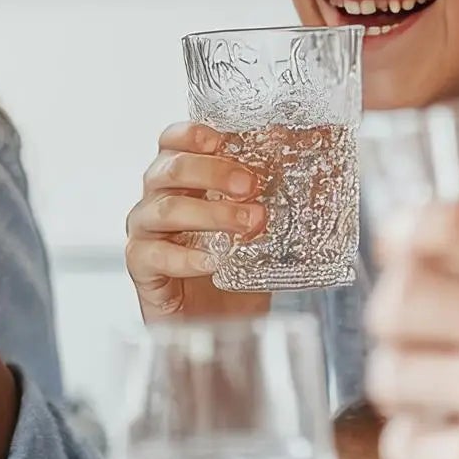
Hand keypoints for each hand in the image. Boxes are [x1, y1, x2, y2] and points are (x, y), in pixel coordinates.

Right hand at [124, 123, 272, 322]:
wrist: (224, 325)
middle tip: (250, 185)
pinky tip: (214, 262)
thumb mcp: (263, 225)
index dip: (191, 134)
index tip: (222, 140)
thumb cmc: (237, 267)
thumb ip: (276, 192)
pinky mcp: (142, 268)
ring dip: (211, 213)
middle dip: (212, 171)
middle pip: (169, 168)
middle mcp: (156, 199)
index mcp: (181, 179)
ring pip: (164, 210)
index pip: (172, 141)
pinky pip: (153, 255)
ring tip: (248, 223)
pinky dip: (186, 257)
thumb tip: (316, 152)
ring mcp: (145, 233)